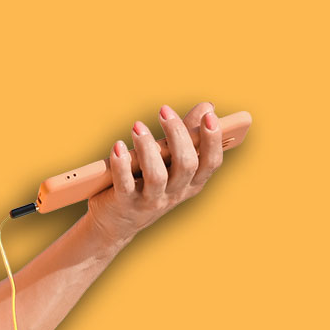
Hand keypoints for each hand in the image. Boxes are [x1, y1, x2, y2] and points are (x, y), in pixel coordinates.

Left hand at [85, 101, 223, 248]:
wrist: (116, 222)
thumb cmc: (146, 183)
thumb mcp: (169, 163)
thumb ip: (187, 136)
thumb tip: (208, 107)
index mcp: (191, 183)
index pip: (210, 163)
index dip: (213, 140)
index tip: (210, 116)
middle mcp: (175, 193)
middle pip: (186, 165)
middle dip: (178, 135)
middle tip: (164, 110)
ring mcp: (151, 201)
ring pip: (157, 176)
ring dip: (148, 148)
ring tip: (137, 126)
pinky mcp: (125, 204)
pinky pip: (125, 184)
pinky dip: (121, 165)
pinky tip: (118, 147)